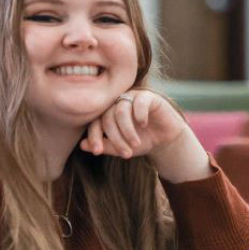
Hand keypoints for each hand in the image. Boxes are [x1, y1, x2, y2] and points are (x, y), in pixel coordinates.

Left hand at [80, 90, 209, 181]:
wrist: (166, 140)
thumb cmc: (142, 142)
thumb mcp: (122, 148)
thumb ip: (105, 146)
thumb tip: (82, 145)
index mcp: (108, 113)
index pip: (95, 121)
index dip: (94, 136)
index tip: (96, 151)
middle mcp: (118, 103)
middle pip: (108, 117)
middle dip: (115, 138)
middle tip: (125, 153)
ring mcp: (133, 97)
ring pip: (121, 111)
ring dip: (127, 131)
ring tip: (135, 144)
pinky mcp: (148, 96)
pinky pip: (139, 102)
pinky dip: (139, 116)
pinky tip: (144, 125)